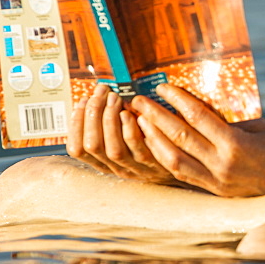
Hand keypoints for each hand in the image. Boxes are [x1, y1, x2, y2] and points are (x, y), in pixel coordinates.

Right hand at [66, 84, 181, 185]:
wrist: (188, 169)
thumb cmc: (155, 147)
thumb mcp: (128, 141)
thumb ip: (113, 125)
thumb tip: (98, 97)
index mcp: (106, 162)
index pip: (77, 149)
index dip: (76, 124)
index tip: (82, 101)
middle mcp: (117, 168)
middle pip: (92, 146)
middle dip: (92, 116)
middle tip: (99, 94)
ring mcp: (137, 168)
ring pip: (113, 149)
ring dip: (110, 120)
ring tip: (114, 99)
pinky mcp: (157, 165)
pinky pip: (140, 149)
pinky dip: (132, 130)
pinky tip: (131, 113)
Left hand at [131, 84, 264, 196]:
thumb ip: (236, 122)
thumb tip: (208, 110)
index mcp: (237, 146)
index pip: (198, 118)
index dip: (177, 100)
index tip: (162, 86)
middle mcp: (223, 166)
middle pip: (180, 137)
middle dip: (155, 117)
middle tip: (138, 101)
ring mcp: (218, 183)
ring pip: (174, 161)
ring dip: (154, 141)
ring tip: (141, 123)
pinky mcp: (217, 193)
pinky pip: (184, 175)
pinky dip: (167, 160)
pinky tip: (157, 147)